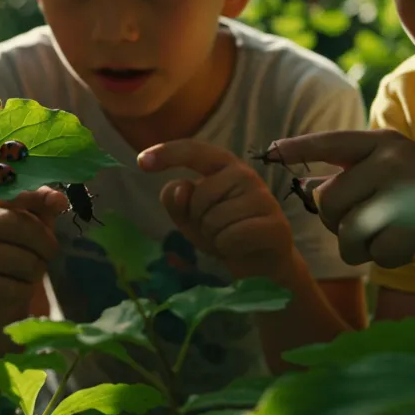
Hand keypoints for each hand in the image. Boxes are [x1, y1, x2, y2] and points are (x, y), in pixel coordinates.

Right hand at [0, 187, 68, 325]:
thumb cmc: (18, 250)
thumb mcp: (35, 224)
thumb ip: (46, 206)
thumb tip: (59, 200)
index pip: (22, 194)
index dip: (42, 200)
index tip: (59, 204)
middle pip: (29, 229)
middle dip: (47, 248)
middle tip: (44, 256)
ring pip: (26, 263)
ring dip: (36, 273)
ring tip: (26, 272)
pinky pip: (15, 289)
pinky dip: (23, 292)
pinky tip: (14, 287)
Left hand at [138, 140, 295, 280]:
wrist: (261, 263)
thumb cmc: (224, 233)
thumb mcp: (190, 219)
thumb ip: (177, 202)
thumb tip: (181, 188)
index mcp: (223, 166)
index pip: (194, 151)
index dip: (167, 154)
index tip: (140, 162)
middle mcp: (245, 175)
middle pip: (199, 196)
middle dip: (199, 220)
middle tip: (217, 229)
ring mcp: (263, 198)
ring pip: (214, 219)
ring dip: (214, 237)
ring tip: (229, 238)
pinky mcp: (274, 224)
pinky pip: (231, 237)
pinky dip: (228, 248)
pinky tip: (240, 247)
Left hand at [268, 129, 414, 267]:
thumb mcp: (398, 186)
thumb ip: (356, 183)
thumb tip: (307, 189)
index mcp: (386, 142)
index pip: (330, 143)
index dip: (297, 148)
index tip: (268, 152)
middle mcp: (392, 154)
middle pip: (328, 201)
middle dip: (341, 227)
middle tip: (377, 231)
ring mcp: (406, 182)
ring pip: (348, 230)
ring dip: (367, 249)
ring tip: (400, 240)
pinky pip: (378, 250)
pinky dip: (393, 258)